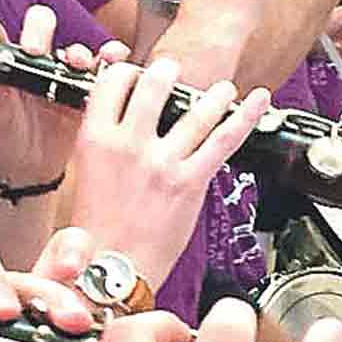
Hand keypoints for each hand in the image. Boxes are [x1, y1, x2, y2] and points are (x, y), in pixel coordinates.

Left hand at [0, 6, 124, 185]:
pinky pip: (102, 69)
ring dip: (78, 52)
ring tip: (78, 63)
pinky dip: (111, 59)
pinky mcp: (85, 89)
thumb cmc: (5, 137)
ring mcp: (62, 74)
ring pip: (74, 51)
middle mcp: (34, 60)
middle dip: (38, 32)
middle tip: (34, 50)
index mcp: (4, 63)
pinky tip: (114, 57)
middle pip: (41, 29)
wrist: (27, 169)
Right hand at [68, 58, 263, 286]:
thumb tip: (124, 114)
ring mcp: (163, 161)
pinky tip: (258, 101)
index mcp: (96, 139)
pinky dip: (246, 116)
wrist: (111, 270)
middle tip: (175, 72)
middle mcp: (129, 144)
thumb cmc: (96, 229)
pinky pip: (224, 140)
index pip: (114, 81)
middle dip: (169, 71)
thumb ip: (103, 138)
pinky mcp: (191, 181)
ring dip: (213, 93)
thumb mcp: (82, 172)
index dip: (129, 71)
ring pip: (196, 109)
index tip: (137, 75)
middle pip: (155, 83)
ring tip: (222, 88)